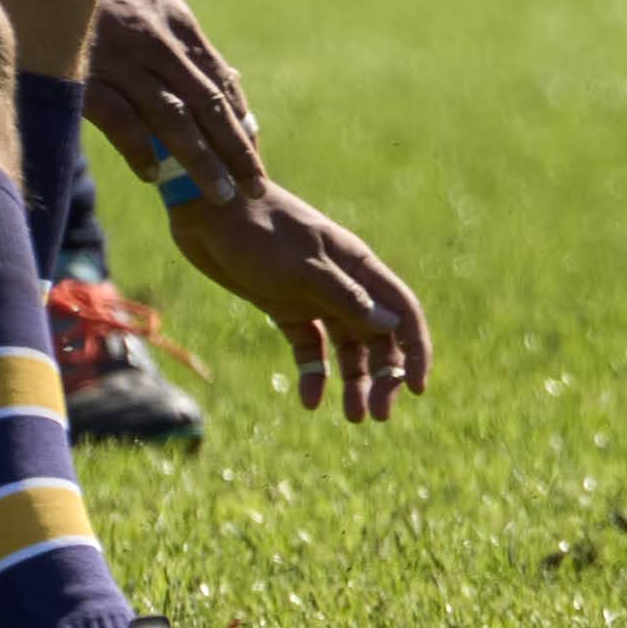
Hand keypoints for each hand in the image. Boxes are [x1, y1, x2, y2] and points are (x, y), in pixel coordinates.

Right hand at [88, 0, 262, 202]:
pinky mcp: (86, 72)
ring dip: (200, 160)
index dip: (238, 118)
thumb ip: (172, 21)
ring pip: (174, 118)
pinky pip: (120, 119)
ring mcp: (124, 59)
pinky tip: (154, 176)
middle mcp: (159, 42)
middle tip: (256, 186)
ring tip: (221, 193)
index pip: (218, 79)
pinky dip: (140, 149)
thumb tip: (203, 58)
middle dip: (236, 148)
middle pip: (208, 104)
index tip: (253, 149)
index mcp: (174, 21)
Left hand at [164, 178, 432, 423]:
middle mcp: (344, 284)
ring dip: (353, 381)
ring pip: (347, 347)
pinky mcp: (283, 307)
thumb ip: (346, 297)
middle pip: (379, 337)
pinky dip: (313, 373)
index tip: (417, 388)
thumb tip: (392, 325)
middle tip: (378, 415)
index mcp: (359, 267)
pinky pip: (309, 347)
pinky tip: (309, 401)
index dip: (416, 350)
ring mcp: (314, 297)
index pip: (403, 312)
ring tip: (352, 418)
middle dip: (384, 376)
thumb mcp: (304, 269)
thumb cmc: (259, 232)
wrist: (209, 210)